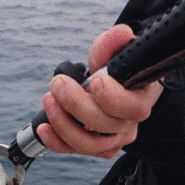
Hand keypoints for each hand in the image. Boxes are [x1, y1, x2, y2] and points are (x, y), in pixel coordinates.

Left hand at [36, 24, 162, 158]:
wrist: (108, 88)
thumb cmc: (113, 71)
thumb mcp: (113, 51)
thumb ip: (114, 42)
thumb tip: (120, 34)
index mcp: (140, 100)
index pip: (132, 108)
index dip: (112, 98)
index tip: (94, 80)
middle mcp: (129, 125)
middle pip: (105, 126)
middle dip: (77, 105)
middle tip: (58, 84)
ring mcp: (112, 141)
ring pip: (89, 144)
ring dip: (64, 124)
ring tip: (49, 101)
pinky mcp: (94, 149)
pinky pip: (74, 151)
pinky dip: (56, 141)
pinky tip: (44, 128)